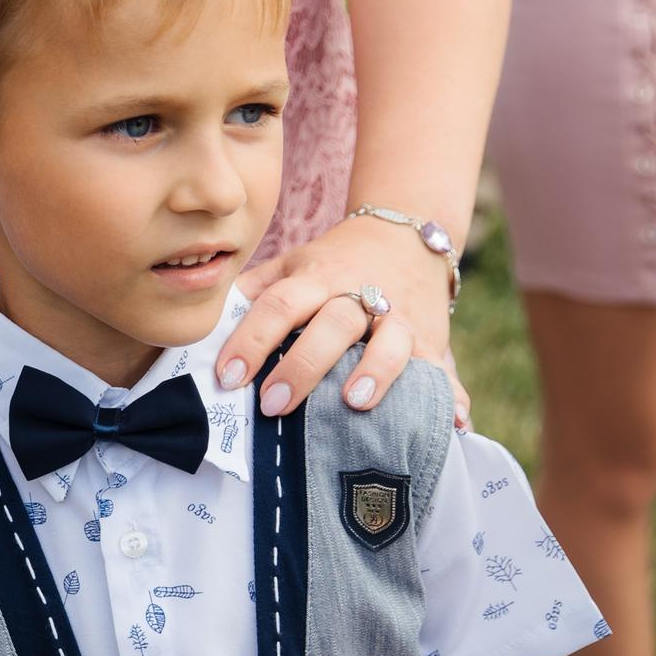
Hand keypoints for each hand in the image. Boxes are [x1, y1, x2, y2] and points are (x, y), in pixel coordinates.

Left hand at [219, 216, 468, 427]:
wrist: (406, 233)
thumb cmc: (332, 263)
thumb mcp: (290, 265)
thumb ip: (249, 294)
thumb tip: (200, 327)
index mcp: (317, 277)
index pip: (279, 304)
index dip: (251, 339)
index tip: (227, 378)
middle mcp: (360, 293)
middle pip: (333, 324)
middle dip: (303, 364)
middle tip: (273, 404)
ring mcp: (401, 316)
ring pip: (392, 341)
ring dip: (377, 372)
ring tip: (356, 404)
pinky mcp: (433, 339)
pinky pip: (445, 369)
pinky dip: (452, 395)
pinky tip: (456, 421)